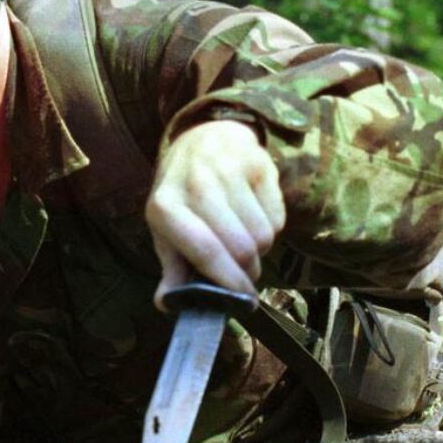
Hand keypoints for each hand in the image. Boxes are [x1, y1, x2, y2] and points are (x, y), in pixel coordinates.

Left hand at [145, 119, 284, 308]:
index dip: (229, 281)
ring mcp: (228, 167)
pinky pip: (277, 216)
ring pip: (263, 235)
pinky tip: (254, 217)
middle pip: (241, 247)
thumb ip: (172, 269)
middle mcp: (196, 182)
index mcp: (165, 206)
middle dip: (248, 270)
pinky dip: (271, 227)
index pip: (205, 250)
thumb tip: (166, 303)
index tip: (243, 300)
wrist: (202, 139)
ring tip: (245, 240)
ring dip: (260, 249)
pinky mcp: (258, 161)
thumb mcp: (168, 230)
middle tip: (244, 271)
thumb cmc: (183, 196)